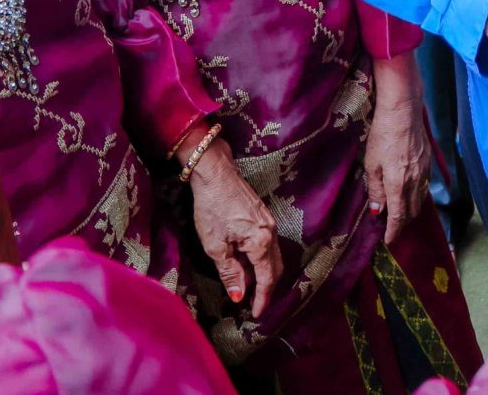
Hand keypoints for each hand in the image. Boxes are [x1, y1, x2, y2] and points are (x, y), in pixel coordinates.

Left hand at [186, 136, 281, 316]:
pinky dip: (262, 260)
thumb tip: (239, 295)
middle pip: (275, 268)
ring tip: (252, 288)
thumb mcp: (215, 245)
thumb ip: (230, 272)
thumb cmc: (212, 208)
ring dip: (265, 274)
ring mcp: (270, 223)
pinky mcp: (264, 216)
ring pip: (273, 256)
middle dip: (267, 289)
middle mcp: (272, 233)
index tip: (257, 315)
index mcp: (261, 242)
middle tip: (256, 305)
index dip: (263, 299)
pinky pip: (269, 245)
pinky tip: (249, 264)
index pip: (267, 279)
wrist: (215, 173)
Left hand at [364, 53, 433, 244]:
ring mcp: (425, 171)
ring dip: (412, 211)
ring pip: (421, 200)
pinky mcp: (429, 162)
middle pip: (412, 211)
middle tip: (393, 230)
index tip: (389, 241)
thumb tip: (378, 211)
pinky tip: (412, 194)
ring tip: (402, 215)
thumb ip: (376, 189)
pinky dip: (419, 196)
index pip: (398, 216)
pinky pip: (425, 187)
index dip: (394, 231)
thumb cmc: (382, 135)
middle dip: (403, 223)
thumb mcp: (371, 164)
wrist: (403, 110)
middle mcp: (415, 181)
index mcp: (399, 184)